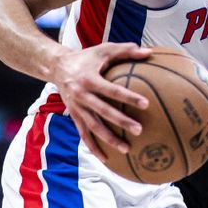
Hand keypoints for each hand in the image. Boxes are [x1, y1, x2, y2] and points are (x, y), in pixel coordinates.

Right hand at [52, 42, 150, 161]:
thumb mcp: (104, 49)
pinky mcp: (74, 116)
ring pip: (93, 127)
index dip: (128, 97)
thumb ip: (126, 50)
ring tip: (127, 149)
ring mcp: (76, 108)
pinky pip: (84, 134)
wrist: (58, 67)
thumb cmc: (87, 57)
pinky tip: (106, 158)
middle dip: (121, 122)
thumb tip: (150, 52)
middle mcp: (81, 95)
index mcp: (89, 79)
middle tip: (139, 129)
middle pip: (103, 111)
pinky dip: (93, 147)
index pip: (111, 90)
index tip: (145, 104)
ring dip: (109, 139)